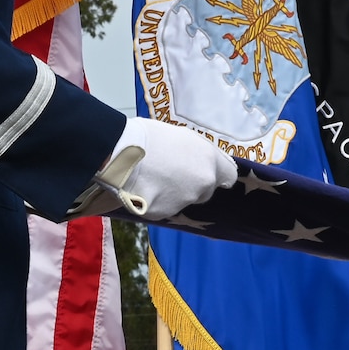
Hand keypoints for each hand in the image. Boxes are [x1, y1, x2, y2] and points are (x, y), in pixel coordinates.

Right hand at [73, 117, 237, 220]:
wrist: (119, 151)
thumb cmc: (150, 136)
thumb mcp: (183, 137)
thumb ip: (199, 154)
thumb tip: (203, 162)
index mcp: (210, 162)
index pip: (229, 177)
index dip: (217, 175)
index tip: (205, 171)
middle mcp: (201, 185)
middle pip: (205, 191)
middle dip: (192, 185)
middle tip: (171, 172)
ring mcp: (182, 201)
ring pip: (183, 201)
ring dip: (172, 194)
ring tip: (152, 177)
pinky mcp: (162, 213)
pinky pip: (162, 208)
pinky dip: (154, 201)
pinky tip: (142, 187)